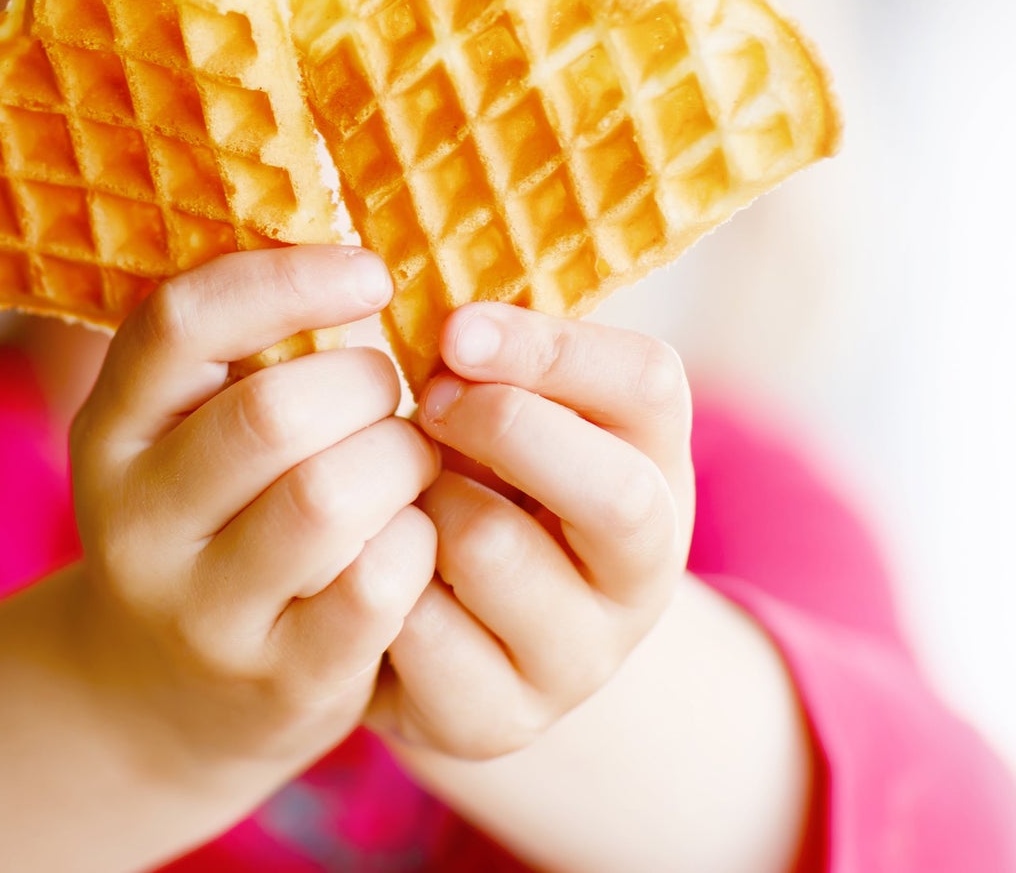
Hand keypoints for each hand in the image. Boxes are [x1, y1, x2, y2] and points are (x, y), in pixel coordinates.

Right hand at [65, 245, 438, 786]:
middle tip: (391, 391)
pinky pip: (375, 588)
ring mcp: (200, 611)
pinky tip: (414, 531)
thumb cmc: (206, 517)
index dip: (286, 279)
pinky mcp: (276, 682)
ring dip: (399, 460)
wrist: (156, 699)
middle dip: (363, 384)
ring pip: (327, 499)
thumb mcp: (181, 432)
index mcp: (113, 428)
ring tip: (407, 458)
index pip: (180, 323)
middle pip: (271, 414)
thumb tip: (355, 254)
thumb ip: (240, 350)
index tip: (372, 272)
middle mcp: (136, 520)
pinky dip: (418, 541)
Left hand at [367, 303, 694, 760]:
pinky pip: (418, 629)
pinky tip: (362, 555)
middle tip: (428, 400)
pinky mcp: (498, 720)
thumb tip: (436, 295)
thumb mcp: (506, 402)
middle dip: (503, 426)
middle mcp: (642, 569)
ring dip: (421, 500)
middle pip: (613, 492)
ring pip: (494, 549)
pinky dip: (374, 575)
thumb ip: (493, 346)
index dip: (550, 348)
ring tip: (397, 487)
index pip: (648, 385)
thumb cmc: (473, 474)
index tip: (454, 328)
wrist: (452, 627)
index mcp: (653, 460)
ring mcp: (580, 656)